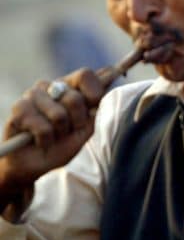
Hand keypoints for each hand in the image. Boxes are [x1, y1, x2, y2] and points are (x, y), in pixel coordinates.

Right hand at [0, 69, 104, 197]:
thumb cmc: (63, 144)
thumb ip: (96, 107)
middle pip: (75, 98)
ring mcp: (33, 94)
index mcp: (70, 86)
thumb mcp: (86, 129)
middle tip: (68, 130)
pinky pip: (42, 128)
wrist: (34, 164)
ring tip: (52, 135)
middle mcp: (52, 86)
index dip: (94, 93)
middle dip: (77, 122)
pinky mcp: (19, 108)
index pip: (85, 75)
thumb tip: (108, 78)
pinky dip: (45, 140)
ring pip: (59, 115)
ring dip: (60, 132)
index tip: (93, 108)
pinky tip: (39, 140)